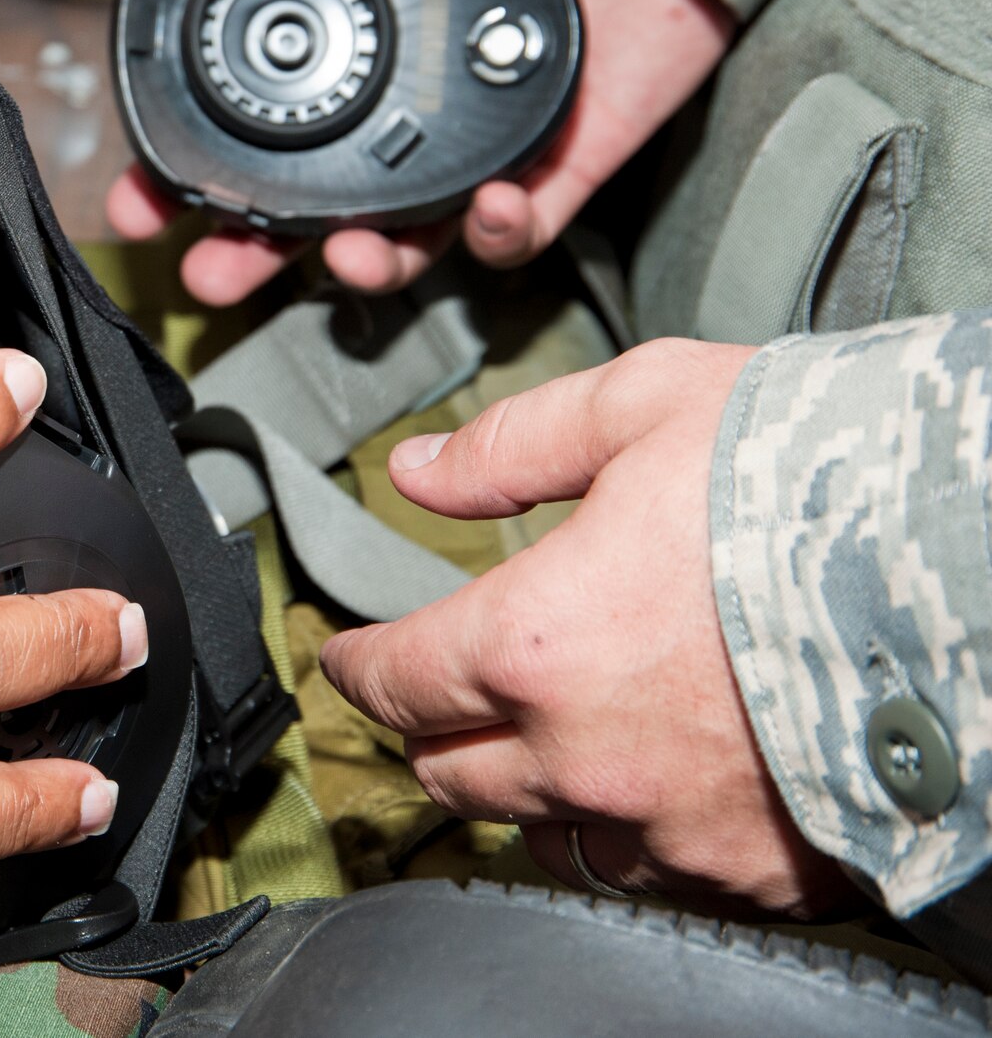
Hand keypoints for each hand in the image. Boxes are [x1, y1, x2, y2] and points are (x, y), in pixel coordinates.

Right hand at [107, 0, 733, 303]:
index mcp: (356, 28)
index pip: (251, 113)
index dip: (192, 159)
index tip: (150, 186)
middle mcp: (401, 98)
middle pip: (304, 203)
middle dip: (249, 251)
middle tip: (213, 268)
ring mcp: (472, 137)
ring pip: (398, 236)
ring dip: (360, 263)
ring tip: (344, 255)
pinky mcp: (554, 162)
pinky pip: (512, 232)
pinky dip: (490, 236)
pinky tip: (477, 207)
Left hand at [318, 339, 855, 918]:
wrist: (976, 564)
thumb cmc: (820, 478)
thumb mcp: (643, 405)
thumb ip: (512, 447)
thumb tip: (417, 469)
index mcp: (536, 642)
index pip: (397, 680)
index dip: (356, 666)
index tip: (347, 657)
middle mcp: (587, 754)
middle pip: (451, 771)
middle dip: (427, 728)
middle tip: (434, 692)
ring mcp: (671, 825)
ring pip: (543, 833)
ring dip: (524, 785)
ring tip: (545, 732)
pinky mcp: (751, 870)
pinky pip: (650, 870)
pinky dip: (629, 827)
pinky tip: (650, 775)